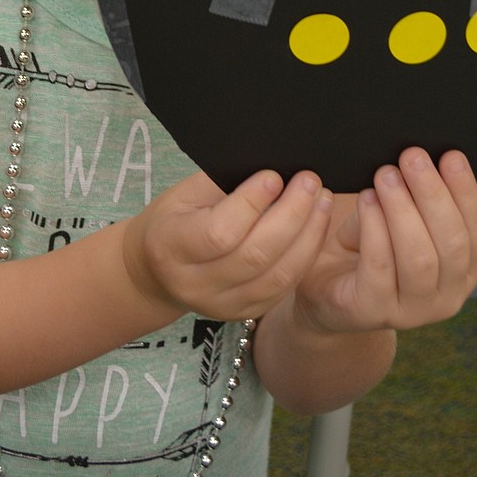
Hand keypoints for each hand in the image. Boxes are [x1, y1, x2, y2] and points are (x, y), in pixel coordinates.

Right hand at [123, 168, 334, 321]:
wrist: (155, 271)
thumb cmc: (172, 220)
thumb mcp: (182, 194)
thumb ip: (222, 182)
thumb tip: (270, 163)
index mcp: (172, 247)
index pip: (219, 232)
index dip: (251, 203)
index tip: (273, 175)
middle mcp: (196, 284)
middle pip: (255, 256)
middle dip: (291, 215)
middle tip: (309, 181)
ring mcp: (222, 305)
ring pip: (277, 276)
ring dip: (307, 235)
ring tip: (321, 200)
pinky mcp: (246, 312)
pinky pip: (284, 287)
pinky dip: (305, 255)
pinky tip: (315, 227)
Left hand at [293, 148, 476, 335]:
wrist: (324, 291)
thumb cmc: (364, 249)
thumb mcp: (395, 220)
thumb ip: (411, 198)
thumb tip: (416, 156)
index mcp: (461, 271)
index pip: (476, 232)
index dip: (466, 193)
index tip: (450, 156)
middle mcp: (446, 297)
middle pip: (452, 244)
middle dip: (433, 194)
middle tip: (412, 157)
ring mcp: (412, 311)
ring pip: (419, 257)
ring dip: (403, 209)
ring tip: (386, 175)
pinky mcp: (373, 311)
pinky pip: (379, 266)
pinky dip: (375, 227)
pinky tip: (367, 199)